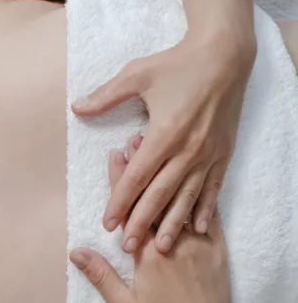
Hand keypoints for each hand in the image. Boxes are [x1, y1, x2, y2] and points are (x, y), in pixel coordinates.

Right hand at [69, 147, 236, 302]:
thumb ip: (100, 274)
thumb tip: (76, 251)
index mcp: (148, 254)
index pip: (132, 208)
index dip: (123, 181)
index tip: (116, 155)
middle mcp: (173, 243)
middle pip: (155, 197)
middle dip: (144, 166)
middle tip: (136, 138)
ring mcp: (197, 244)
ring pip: (180, 201)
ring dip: (169, 174)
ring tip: (163, 149)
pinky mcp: (216, 251)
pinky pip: (207, 217)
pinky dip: (198, 196)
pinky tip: (194, 178)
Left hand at [72, 33, 254, 253]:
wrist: (225, 56)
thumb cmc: (177, 64)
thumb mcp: (136, 74)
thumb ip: (106, 96)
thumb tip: (76, 107)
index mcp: (164, 133)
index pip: (137, 176)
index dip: (121, 201)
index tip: (108, 223)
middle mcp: (188, 148)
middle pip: (160, 194)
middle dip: (142, 221)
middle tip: (128, 246)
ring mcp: (209, 153)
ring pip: (187, 196)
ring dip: (173, 223)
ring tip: (161, 247)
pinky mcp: (224, 152)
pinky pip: (213, 187)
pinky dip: (205, 209)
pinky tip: (198, 228)